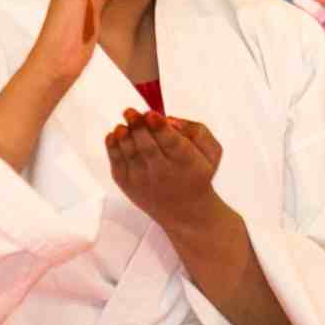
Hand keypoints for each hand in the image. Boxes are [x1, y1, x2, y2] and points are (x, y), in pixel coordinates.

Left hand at [107, 111, 230, 239]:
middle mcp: (163, 172)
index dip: (160, 127)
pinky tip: (115, 134)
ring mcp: (143, 180)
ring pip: (130, 153)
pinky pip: (117, 163)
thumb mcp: (211, 152)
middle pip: (147, 146)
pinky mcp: (128, 185)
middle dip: (137, 127)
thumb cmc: (197, 174)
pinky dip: (113, 147)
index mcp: (186, 161)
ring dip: (124, 136)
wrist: (186, 212)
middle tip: (130, 112)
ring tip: (122, 125)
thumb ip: (197, 131)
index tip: (151, 114)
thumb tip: (170, 121)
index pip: (171, 143)